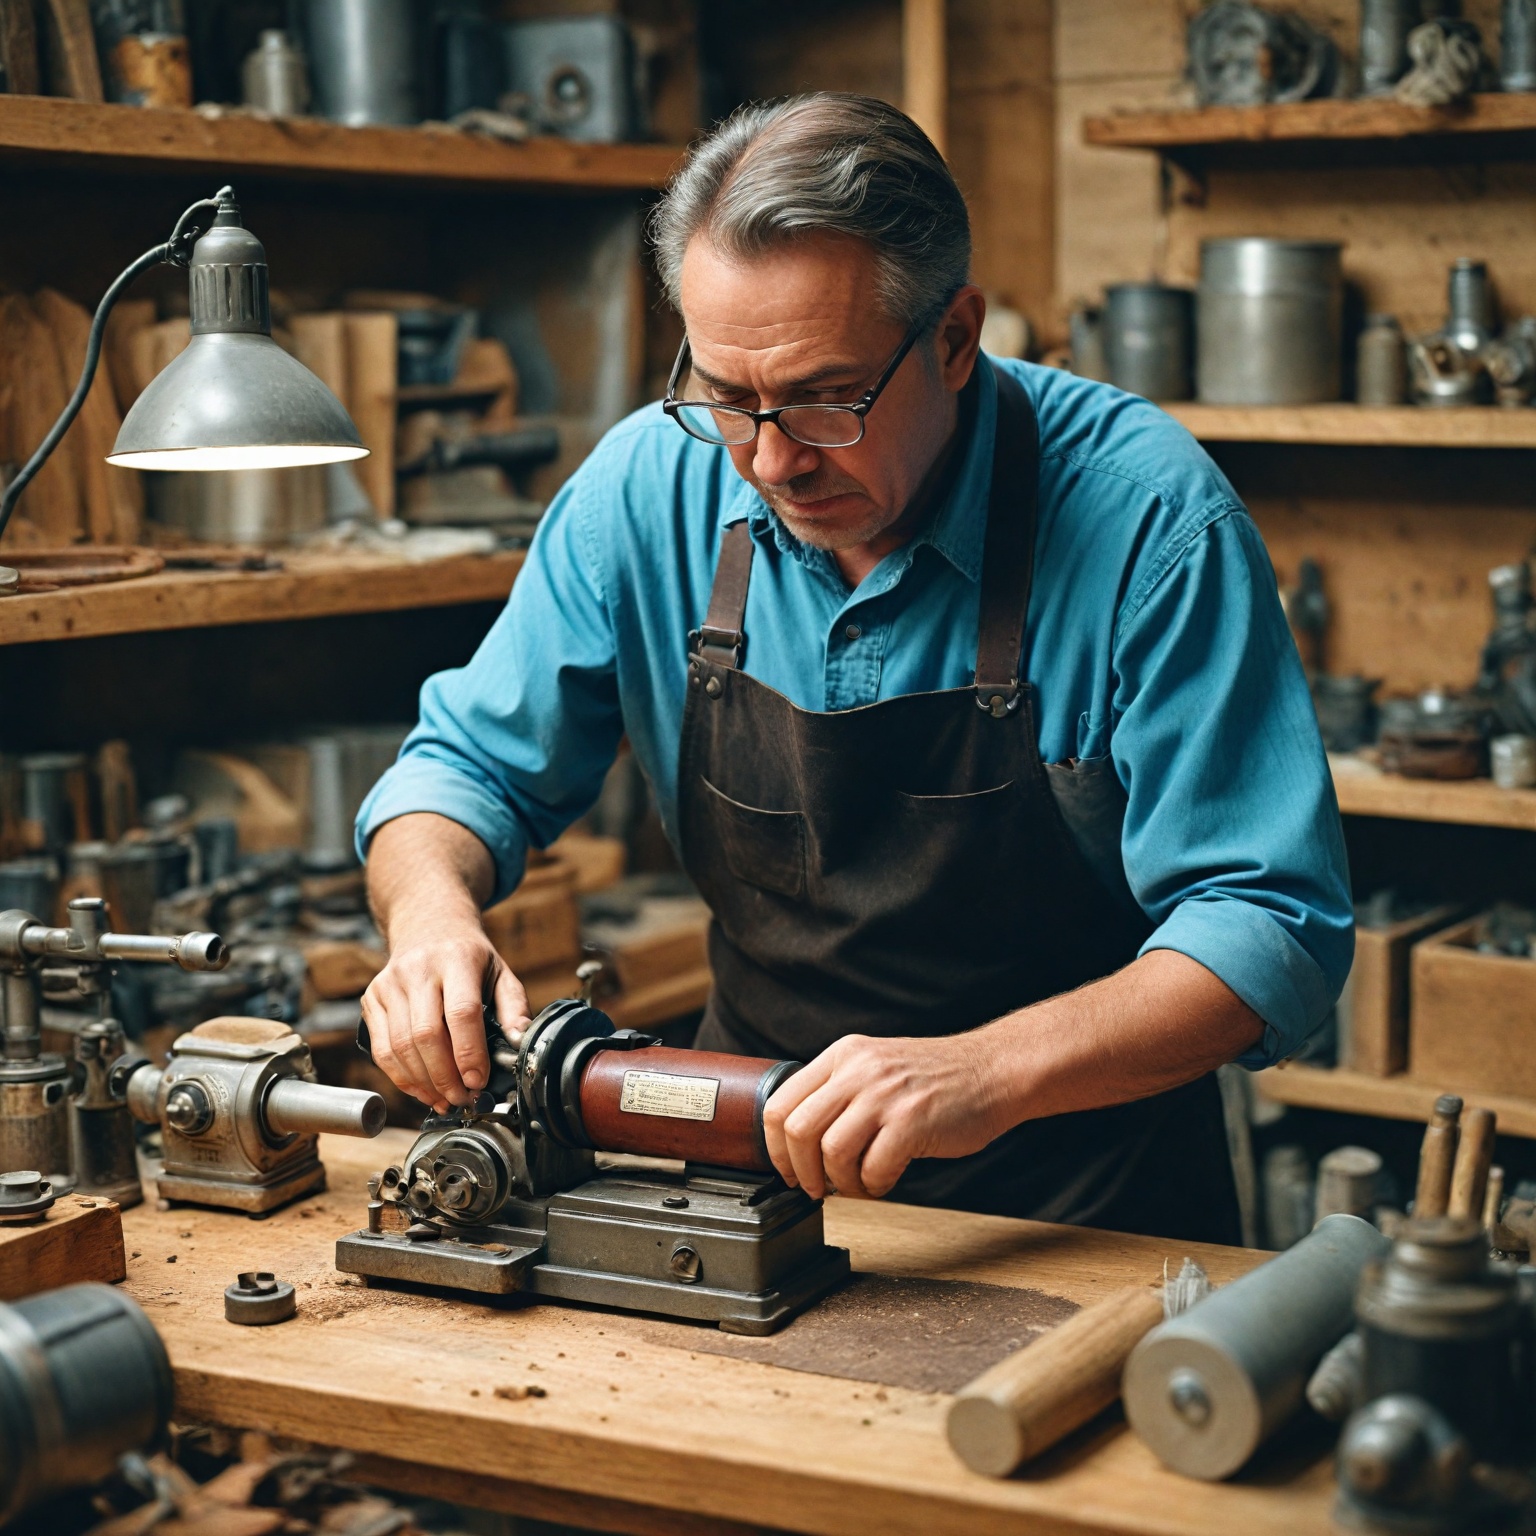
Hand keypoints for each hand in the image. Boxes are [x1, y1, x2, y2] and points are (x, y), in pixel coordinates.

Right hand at [360, 924, 528, 1113]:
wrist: (428, 926)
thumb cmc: (469, 956)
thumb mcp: (500, 971)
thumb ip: (515, 1008)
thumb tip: (519, 1044)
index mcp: (457, 958)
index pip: (461, 1012)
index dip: (469, 1053)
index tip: (479, 1081)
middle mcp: (418, 969)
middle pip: (426, 1034)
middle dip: (446, 1076)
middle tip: (464, 1098)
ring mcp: (389, 984)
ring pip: (400, 1047)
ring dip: (424, 1083)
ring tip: (446, 1099)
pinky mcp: (371, 999)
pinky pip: (382, 1049)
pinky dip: (401, 1077)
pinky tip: (422, 1089)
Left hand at [761, 1032, 1005, 1199]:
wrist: (994, 1070)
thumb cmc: (936, 1079)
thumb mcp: (876, 1066)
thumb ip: (840, 1090)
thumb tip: (799, 1140)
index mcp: (842, 1055)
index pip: (779, 1102)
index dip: (774, 1147)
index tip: (786, 1169)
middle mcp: (858, 1069)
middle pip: (797, 1129)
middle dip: (801, 1171)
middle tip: (816, 1188)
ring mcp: (885, 1094)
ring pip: (830, 1152)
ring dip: (840, 1183)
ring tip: (858, 1186)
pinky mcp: (912, 1121)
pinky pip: (873, 1169)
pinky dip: (874, 1186)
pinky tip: (886, 1180)